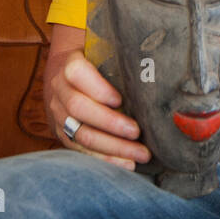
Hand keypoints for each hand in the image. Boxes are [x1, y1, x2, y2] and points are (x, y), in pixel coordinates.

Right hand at [44, 26, 150, 171]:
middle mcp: (60, 91)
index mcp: (69, 65)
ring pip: (82, 134)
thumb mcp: (102, 54)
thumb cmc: (96, 65)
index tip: (120, 99)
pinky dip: (105, 159)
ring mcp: (59, 116)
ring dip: (112, 147)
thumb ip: (121, 59)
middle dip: (110, 123)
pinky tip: (126, 164)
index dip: (98, 88)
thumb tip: (159, 67)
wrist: (66, 80)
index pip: (77, 73)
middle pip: (79, 108)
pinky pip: (82, 151)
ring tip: (140, 154)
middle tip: (137, 132)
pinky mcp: (63, 135)